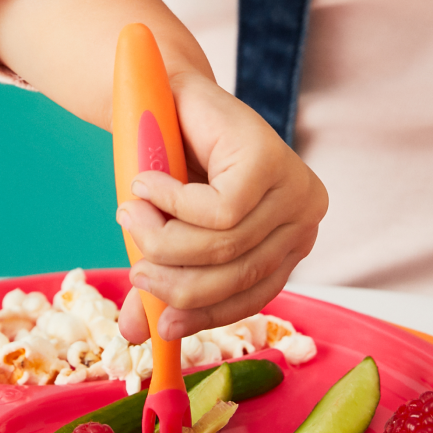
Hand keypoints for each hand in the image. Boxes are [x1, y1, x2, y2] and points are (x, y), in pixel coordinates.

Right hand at [116, 71, 327, 342]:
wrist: (168, 95)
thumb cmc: (175, 167)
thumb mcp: (172, 232)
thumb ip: (164, 278)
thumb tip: (137, 337)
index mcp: (290, 241)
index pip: (255, 296)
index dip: (207, 317)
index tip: (162, 325)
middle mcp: (304, 217)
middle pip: (237, 274)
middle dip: (175, 280)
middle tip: (134, 269)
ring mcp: (292, 187)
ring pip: (223, 244)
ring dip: (163, 239)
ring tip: (129, 216)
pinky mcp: (269, 159)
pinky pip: (216, 210)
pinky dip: (170, 203)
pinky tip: (145, 184)